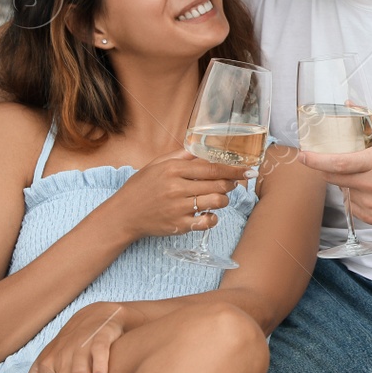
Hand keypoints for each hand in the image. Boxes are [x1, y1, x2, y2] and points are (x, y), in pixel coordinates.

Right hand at [105, 148, 249, 241]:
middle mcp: (177, 187)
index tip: (249, 170)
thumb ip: (180, 156)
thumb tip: (201, 147)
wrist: (123, 214)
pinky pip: (207, 222)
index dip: (234, 169)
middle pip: (218, 184)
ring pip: (217, 202)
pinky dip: (213, 218)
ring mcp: (178, 207)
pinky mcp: (178, 225)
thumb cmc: (141, 187)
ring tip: (217, 198)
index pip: (212, 167)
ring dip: (223, 200)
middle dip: (230, 184)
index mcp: (173, 169)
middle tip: (230, 184)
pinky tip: (208, 214)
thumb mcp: (156, 165)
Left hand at [297, 116, 371, 226]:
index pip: (338, 163)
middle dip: (327, 169)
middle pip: (334, 178)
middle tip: (332, 162)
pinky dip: (357, 196)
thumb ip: (369, 120)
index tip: (302, 156)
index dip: (316, 160)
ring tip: (367, 177)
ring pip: (344, 191)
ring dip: (347, 183)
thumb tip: (348, 105)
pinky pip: (353, 205)